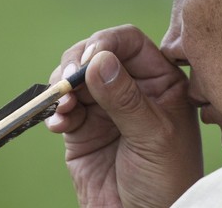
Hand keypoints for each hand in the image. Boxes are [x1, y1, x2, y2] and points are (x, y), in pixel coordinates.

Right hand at [46, 25, 202, 207]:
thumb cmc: (166, 179)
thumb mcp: (153, 136)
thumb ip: (125, 98)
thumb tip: (97, 59)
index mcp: (160, 81)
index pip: (131, 42)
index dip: (108, 41)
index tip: (89, 58)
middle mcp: (132, 88)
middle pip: (97, 53)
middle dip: (78, 61)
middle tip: (67, 78)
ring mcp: (105, 107)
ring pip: (75, 78)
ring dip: (62, 86)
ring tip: (63, 104)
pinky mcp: (83, 128)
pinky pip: (63, 108)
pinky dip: (55, 111)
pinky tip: (59, 124)